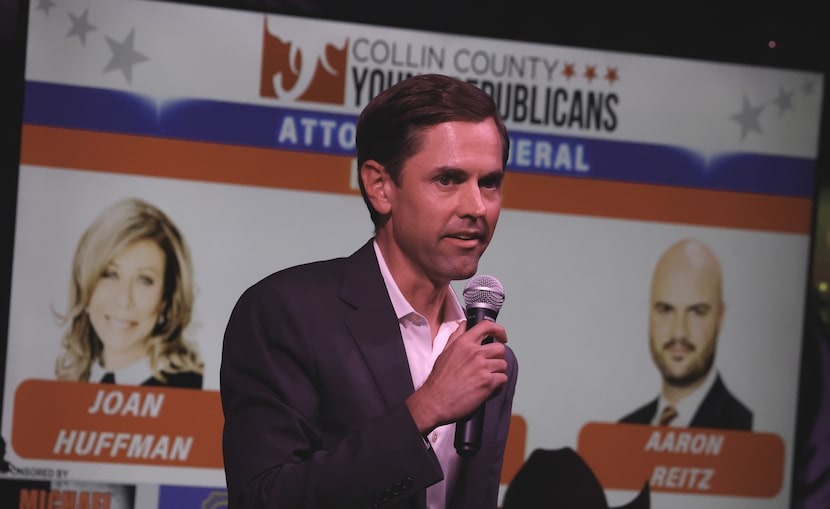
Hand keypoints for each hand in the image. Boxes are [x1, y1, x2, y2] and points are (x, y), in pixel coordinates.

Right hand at [405, 319, 507, 433]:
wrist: (435, 401)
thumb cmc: (439, 379)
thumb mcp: (445, 352)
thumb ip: (456, 336)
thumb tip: (464, 324)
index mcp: (464, 343)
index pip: (486, 326)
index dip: (498, 330)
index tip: (502, 337)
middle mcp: (475, 353)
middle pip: (500, 349)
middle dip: (496, 358)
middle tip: (489, 366)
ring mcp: (482, 367)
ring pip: (503, 365)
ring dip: (497, 373)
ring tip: (485, 379)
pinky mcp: (488, 382)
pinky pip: (503, 379)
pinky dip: (497, 385)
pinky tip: (487, 389)